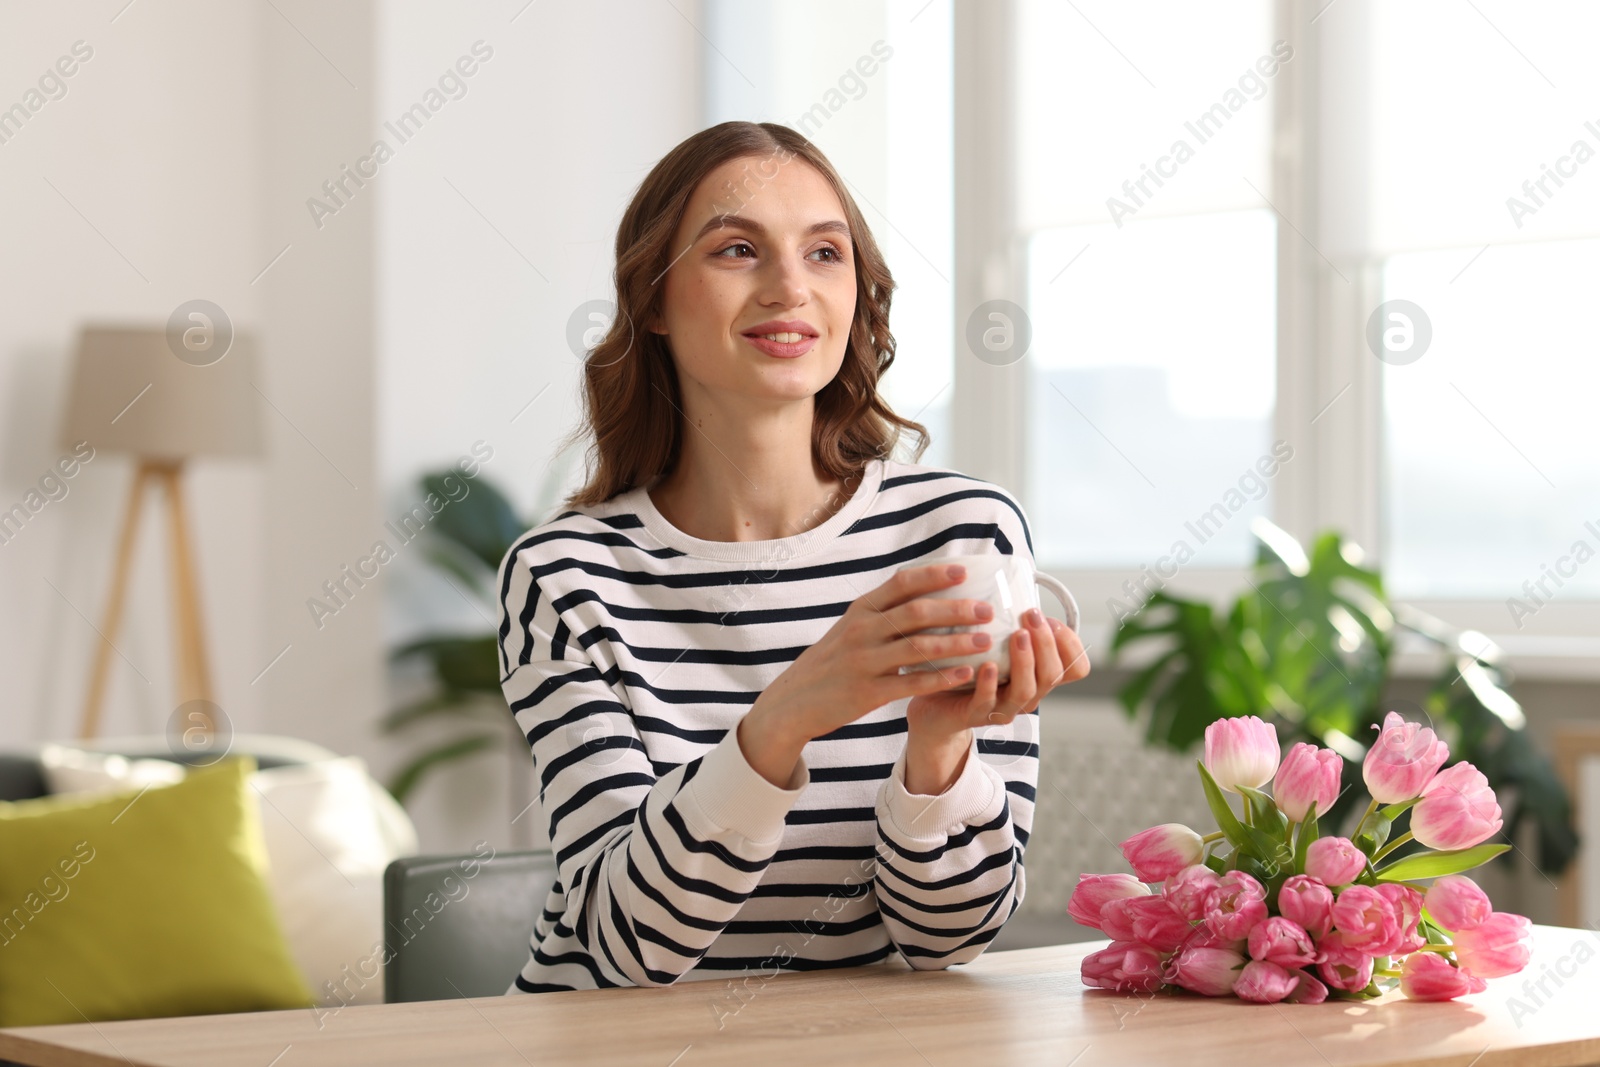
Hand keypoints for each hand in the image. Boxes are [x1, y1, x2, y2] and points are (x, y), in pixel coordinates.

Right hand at [739, 563, 999, 786]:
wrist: (793, 701)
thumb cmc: (831, 661)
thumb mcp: (850, 627)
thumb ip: (882, 612)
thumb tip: (925, 591)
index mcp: (861, 610)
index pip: (901, 583)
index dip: (934, 575)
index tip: (964, 571)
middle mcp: (862, 630)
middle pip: (916, 613)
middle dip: (956, 609)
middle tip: (987, 609)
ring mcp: (865, 661)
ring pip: (919, 647)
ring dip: (956, 642)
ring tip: (984, 641)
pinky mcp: (869, 692)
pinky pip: (912, 682)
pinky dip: (941, 678)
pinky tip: (966, 675)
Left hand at [902, 604, 1090, 794]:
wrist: (935, 703)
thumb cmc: (969, 667)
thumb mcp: (996, 641)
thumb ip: (1010, 621)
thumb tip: (1012, 579)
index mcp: (1037, 675)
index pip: (1075, 667)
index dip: (1070, 644)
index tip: (1051, 619)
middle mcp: (1027, 694)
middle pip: (1053, 674)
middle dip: (1047, 643)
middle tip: (1031, 615)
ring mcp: (1003, 707)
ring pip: (1026, 691)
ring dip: (1025, 661)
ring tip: (1018, 635)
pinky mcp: (976, 715)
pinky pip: (987, 702)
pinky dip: (989, 683)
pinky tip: (986, 665)